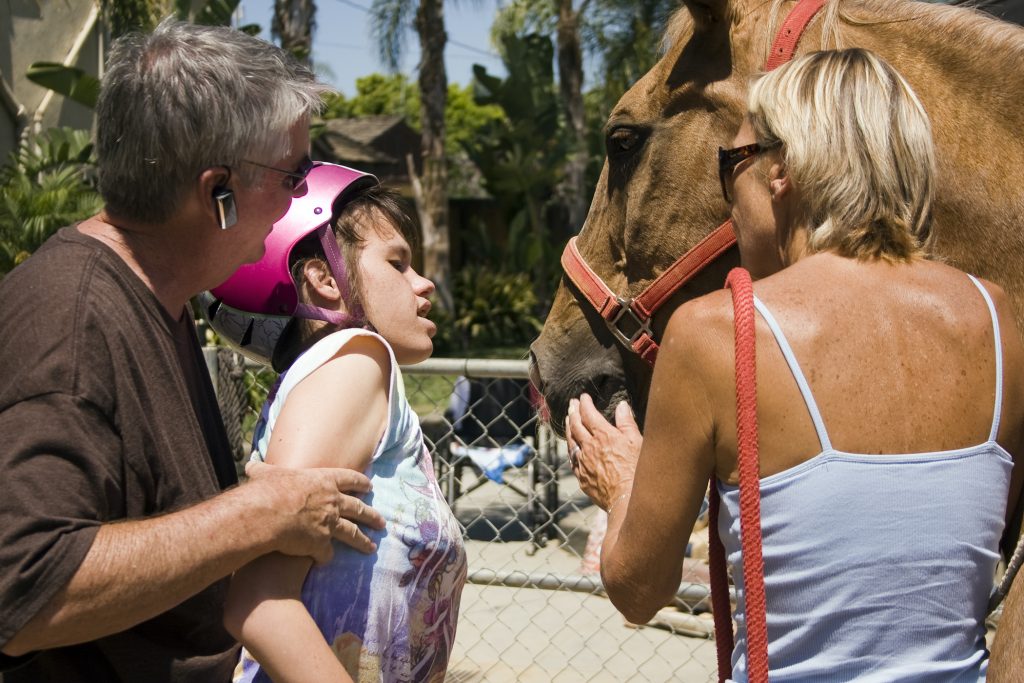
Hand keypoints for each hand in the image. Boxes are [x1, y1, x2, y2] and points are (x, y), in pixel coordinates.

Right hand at [245, 461, 385, 562]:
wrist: (267, 514)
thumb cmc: (267, 490)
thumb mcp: (267, 474)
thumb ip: (263, 471)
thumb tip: (251, 466)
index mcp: (324, 481)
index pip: (349, 479)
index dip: (360, 483)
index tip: (369, 487)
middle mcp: (333, 502)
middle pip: (359, 509)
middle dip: (371, 515)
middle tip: (381, 522)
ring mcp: (330, 523)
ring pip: (352, 533)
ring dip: (363, 541)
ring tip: (371, 547)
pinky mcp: (321, 544)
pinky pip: (326, 554)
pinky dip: (324, 558)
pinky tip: (323, 562)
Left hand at [566, 393, 642, 510]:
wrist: (628, 499)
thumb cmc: (638, 470)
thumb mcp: (637, 442)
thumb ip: (627, 423)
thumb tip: (621, 405)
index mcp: (603, 435)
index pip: (589, 413)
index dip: (585, 403)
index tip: (583, 397)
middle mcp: (589, 447)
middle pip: (576, 425)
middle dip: (573, 412)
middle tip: (572, 404)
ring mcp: (583, 463)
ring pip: (571, 442)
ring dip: (569, 428)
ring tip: (568, 420)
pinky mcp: (582, 477)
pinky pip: (572, 460)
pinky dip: (571, 449)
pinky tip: (572, 447)